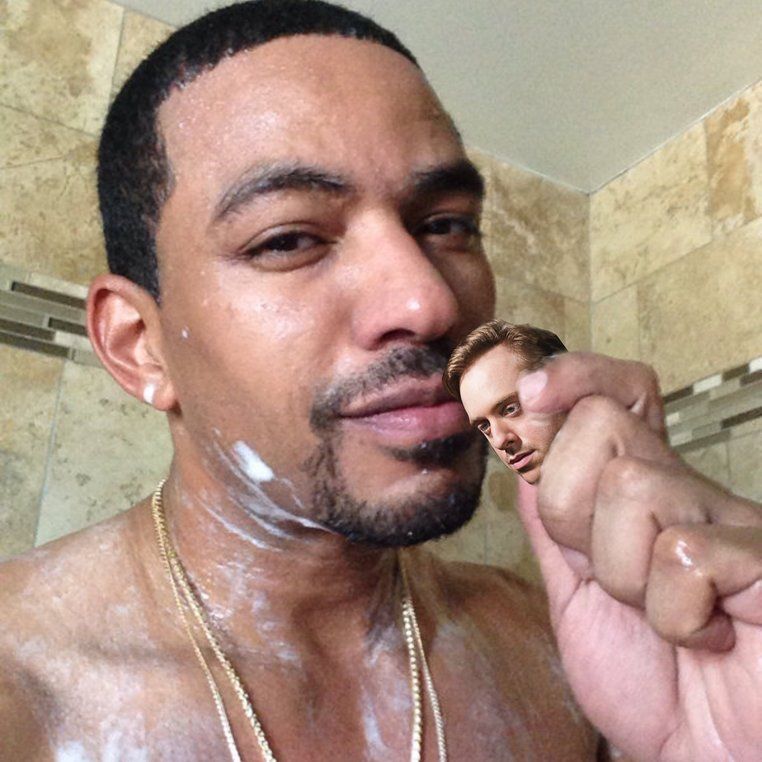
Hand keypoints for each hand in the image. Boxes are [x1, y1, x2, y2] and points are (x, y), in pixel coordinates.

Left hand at [514, 352, 761, 760]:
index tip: (525, 391)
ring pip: (630, 488)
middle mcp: (681, 491)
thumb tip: (522, 451)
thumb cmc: (648, 682)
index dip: (572, 376)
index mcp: (635, 492)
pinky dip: (675, 617)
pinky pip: (683, 557)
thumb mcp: (575, 595)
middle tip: (604, 572)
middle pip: (601, 425)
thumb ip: (552, 526)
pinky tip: (708, 636)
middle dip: (572, 507)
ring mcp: (725, 522)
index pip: (613, 394)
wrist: (705, 758)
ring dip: (623, 574)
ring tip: (657, 615)